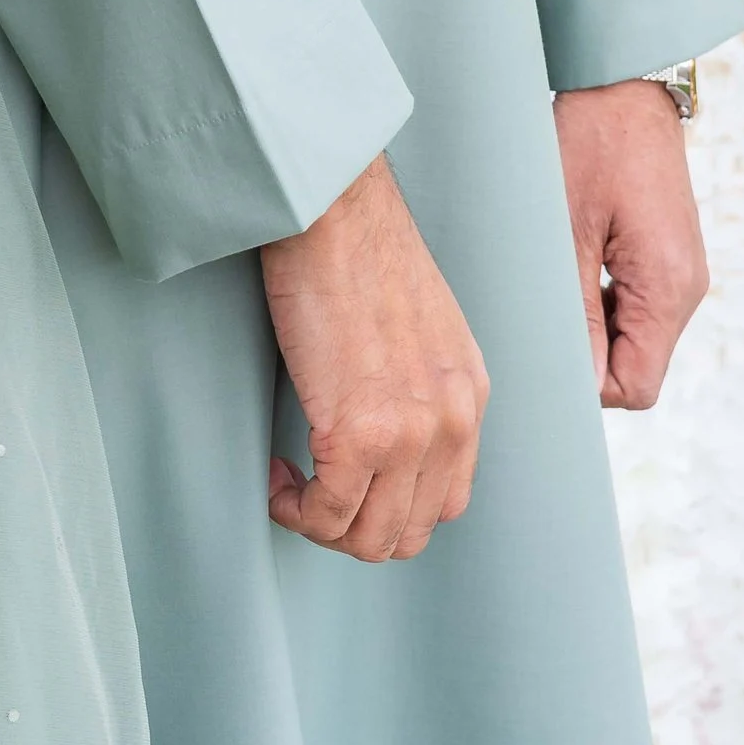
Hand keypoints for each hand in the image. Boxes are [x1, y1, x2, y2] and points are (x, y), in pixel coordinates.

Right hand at [260, 153, 488, 562]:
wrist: (333, 206)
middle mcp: (451, 423)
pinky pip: (326, 512)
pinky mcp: (357, 433)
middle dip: (353, 528)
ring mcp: (409, 434)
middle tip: (310, 492)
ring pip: (369, 538)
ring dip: (321, 524)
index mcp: (467, 395)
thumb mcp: (420, 322)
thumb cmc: (356, 244)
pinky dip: (294, 508)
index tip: (345, 482)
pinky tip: (276, 476)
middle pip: (409, 532)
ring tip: (290, 486)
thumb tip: (379, 417)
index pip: (445, 500)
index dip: (388, 507)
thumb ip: (418, 380)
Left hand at [554, 80, 708, 409]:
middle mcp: (686, 289)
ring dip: (591, 322)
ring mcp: (681, 272)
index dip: (588, 384)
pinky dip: (601, 297)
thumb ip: (575, 311)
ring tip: (552, 273)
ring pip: (634, 335)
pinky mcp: (668, 254)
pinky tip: (571, 258)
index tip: (545, 348)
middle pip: (637, 365)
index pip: (637, 387)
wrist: (623, 82)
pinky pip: (636, 302)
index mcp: (668, 289)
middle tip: (539, 305)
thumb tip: (578, 384)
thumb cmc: (590, 143)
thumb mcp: (567, 228)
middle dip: (587, 352)